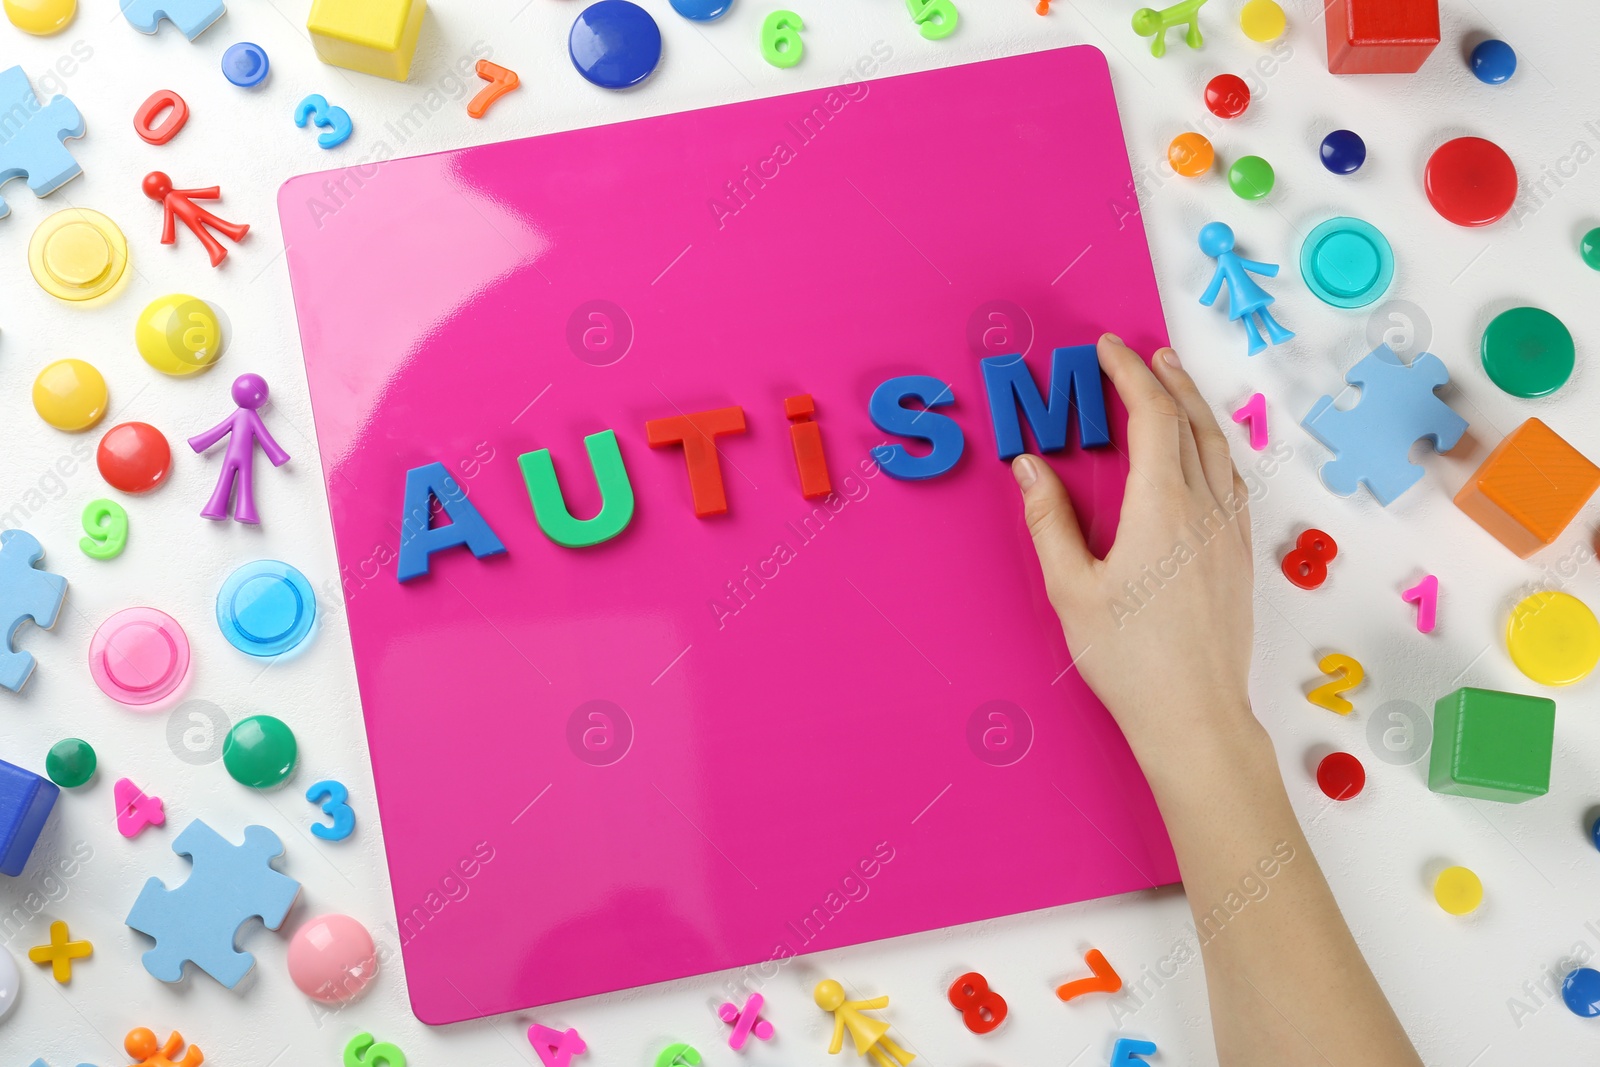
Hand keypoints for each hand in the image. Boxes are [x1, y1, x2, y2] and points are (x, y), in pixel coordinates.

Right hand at [1012, 335, 1259, 765]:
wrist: (1194, 716)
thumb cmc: (1127, 659)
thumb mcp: (1070, 589)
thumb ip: (1050, 521)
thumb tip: (1030, 466)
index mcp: (1162, 508)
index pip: (1152, 416)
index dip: (1130, 374)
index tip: (1108, 349)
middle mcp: (1205, 508)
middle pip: (1191, 422)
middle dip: (1165, 379)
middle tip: (1143, 353)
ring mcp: (1229, 533)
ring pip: (1219, 448)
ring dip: (1194, 408)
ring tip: (1173, 385)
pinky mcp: (1238, 557)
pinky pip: (1231, 480)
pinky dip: (1212, 447)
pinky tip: (1201, 454)